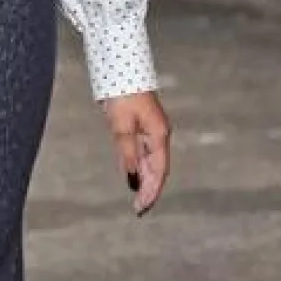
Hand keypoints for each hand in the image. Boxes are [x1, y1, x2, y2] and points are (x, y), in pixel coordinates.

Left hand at [102, 90, 170, 216]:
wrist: (122, 70)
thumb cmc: (122, 96)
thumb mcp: (121, 127)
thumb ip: (128, 153)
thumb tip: (133, 179)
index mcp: (159, 136)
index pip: (158, 171)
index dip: (152, 191)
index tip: (142, 207)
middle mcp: (159, 136)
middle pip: (157, 170)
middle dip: (149, 190)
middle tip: (139, 210)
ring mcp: (152, 132)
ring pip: (151, 163)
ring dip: (145, 181)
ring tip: (138, 200)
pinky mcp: (142, 127)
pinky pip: (143, 153)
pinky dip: (139, 168)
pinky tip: (134, 178)